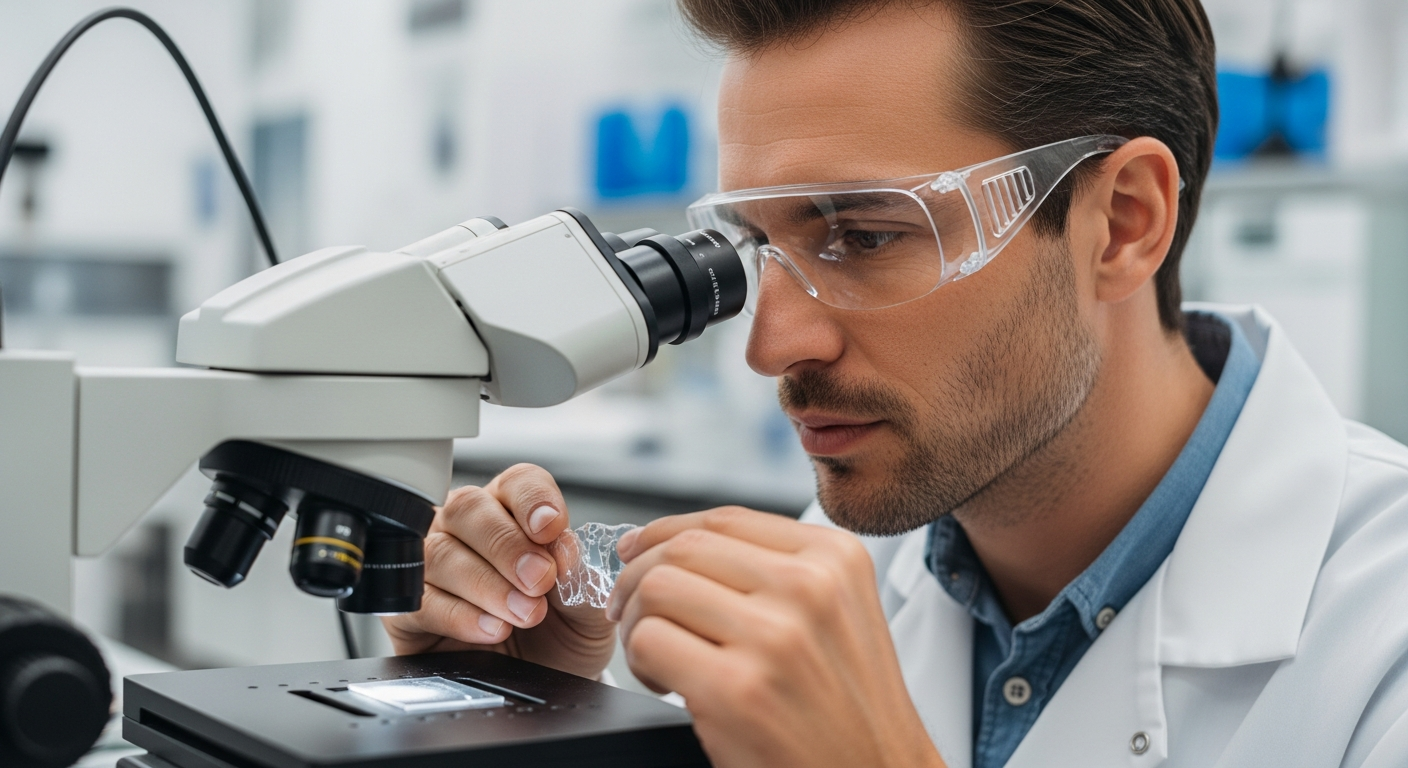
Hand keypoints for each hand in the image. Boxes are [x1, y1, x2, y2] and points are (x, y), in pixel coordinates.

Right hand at [381, 464, 615, 679]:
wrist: (542, 683)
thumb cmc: (561, 634)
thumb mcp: (587, 609)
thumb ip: (581, 578)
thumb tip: (565, 550)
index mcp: (515, 512)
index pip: (517, 484)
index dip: (533, 500)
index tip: (552, 528)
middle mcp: (467, 530)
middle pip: (469, 509)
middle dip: (507, 545)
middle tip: (539, 580)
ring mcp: (433, 566)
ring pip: (441, 552)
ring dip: (487, 584)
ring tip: (524, 613)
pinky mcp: (410, 610)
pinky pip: (421, 601)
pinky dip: (460, 615)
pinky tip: (492, 629)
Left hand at [608, 507, 945, 767]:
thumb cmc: (849, 710)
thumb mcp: (838, 613)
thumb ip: (774, 569)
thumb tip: (672, 542)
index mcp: (835, 558)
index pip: (724, 520)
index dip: (664, 533)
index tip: (638, 551)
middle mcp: (809, 587)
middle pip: (683, 548)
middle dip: (638, 578)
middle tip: (633, 613)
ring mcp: (774, 637)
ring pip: (656, 588)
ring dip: (637, 623)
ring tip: (658, 655)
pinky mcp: (737, 689)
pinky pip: (649, 642)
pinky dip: (641, 664)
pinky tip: (668, 684)